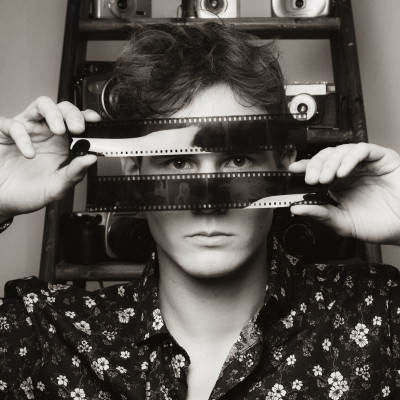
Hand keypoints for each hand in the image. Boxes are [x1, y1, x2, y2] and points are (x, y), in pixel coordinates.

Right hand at [0, 97, 100, 219]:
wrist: (5, 202)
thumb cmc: (30, 192)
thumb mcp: (58, 186)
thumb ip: (75, 173)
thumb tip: (91, 159)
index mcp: (61, 143)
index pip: (76, 122)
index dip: (86, 117)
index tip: (95, 120)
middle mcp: (45, 132)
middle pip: (62, 108)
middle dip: (72, 114)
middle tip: (78, 128)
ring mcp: (26, 130)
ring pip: (41, 106)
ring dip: (53, 114)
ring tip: (59, 130)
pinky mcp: (4, 134)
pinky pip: (14, 125)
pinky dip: (23, 137)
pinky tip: (29, 153)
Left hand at [289, 143, 399, 244]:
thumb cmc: (377, 225)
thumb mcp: (342, 222)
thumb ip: (320, 214)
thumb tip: (296, 208)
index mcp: (338, 185)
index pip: (318, 169)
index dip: (305, 166)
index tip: (292, 170)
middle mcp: (350, 172)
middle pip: (326, 157)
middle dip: (315, 166)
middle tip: (311, 179)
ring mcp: (365, 164)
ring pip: (341, 151)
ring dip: (330, 162)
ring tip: (326, 178)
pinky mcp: (382, 158)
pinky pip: (362, 150)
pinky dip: (349, 158)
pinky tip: (342, 171)